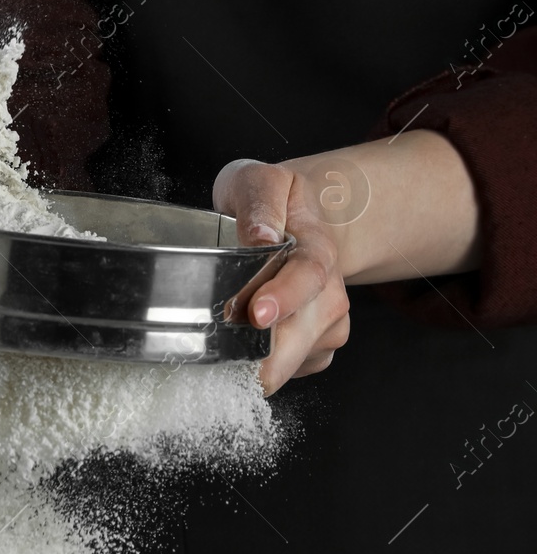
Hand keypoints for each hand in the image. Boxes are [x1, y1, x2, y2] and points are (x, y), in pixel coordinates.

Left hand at [213, 158, 350, 395]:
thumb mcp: (261, 182)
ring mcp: (328, 322)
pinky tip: (245, 347)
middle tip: (222, 366)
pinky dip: (263, 367)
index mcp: (316, 248)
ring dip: (257, 362)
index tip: (258, 314)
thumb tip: (261, 235)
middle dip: (264, 355)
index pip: (308, 276)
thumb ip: (260, 203)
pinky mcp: (319, 347)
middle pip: (304, 334)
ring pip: (296, 359)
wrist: (301, 219)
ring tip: (223, 350)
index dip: (285, 297)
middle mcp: (330, 290)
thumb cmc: (275, 204)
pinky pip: (292, 370)